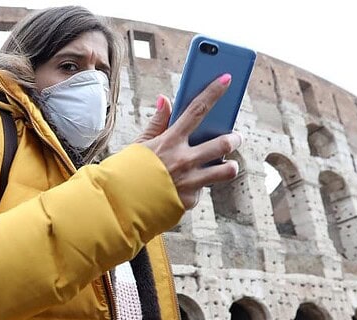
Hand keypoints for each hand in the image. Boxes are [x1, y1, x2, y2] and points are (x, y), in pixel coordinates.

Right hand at [136, 74, 240, 208]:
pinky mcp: (189, 200)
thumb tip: (166, 99)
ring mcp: (190, 181)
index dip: (214, 92)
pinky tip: (187, 188)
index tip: (227, 79)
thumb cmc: (128, 171)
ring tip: (228, 165)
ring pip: (226, 170)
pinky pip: (202, 191)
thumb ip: (157, 122)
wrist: (120, 204)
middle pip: (223, 143)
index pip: (196, 110)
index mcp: (170, 141)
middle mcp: (184, 160)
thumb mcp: (140, 144)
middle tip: (236, 138)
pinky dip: (197, 188)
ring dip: (230, 166)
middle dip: (234, 139)